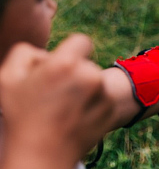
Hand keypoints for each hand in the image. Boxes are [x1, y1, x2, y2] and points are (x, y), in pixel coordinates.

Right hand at [0, 35, 114, 168]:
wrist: (41, 155)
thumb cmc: (21, 116)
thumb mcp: (8, 78)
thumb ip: (25, 53)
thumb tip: (46, 53)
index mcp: (66, 64)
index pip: (82, 41)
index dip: (71, 51)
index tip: (64, 64)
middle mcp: (90, 76)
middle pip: (87, 64)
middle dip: (75, 73)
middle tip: (56, 93)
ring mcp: (104, 94)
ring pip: (96, 81)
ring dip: (84, 89)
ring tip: (64, 108)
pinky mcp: (111, 110)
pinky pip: (103, 99)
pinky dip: (93, 105)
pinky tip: (75, 117)